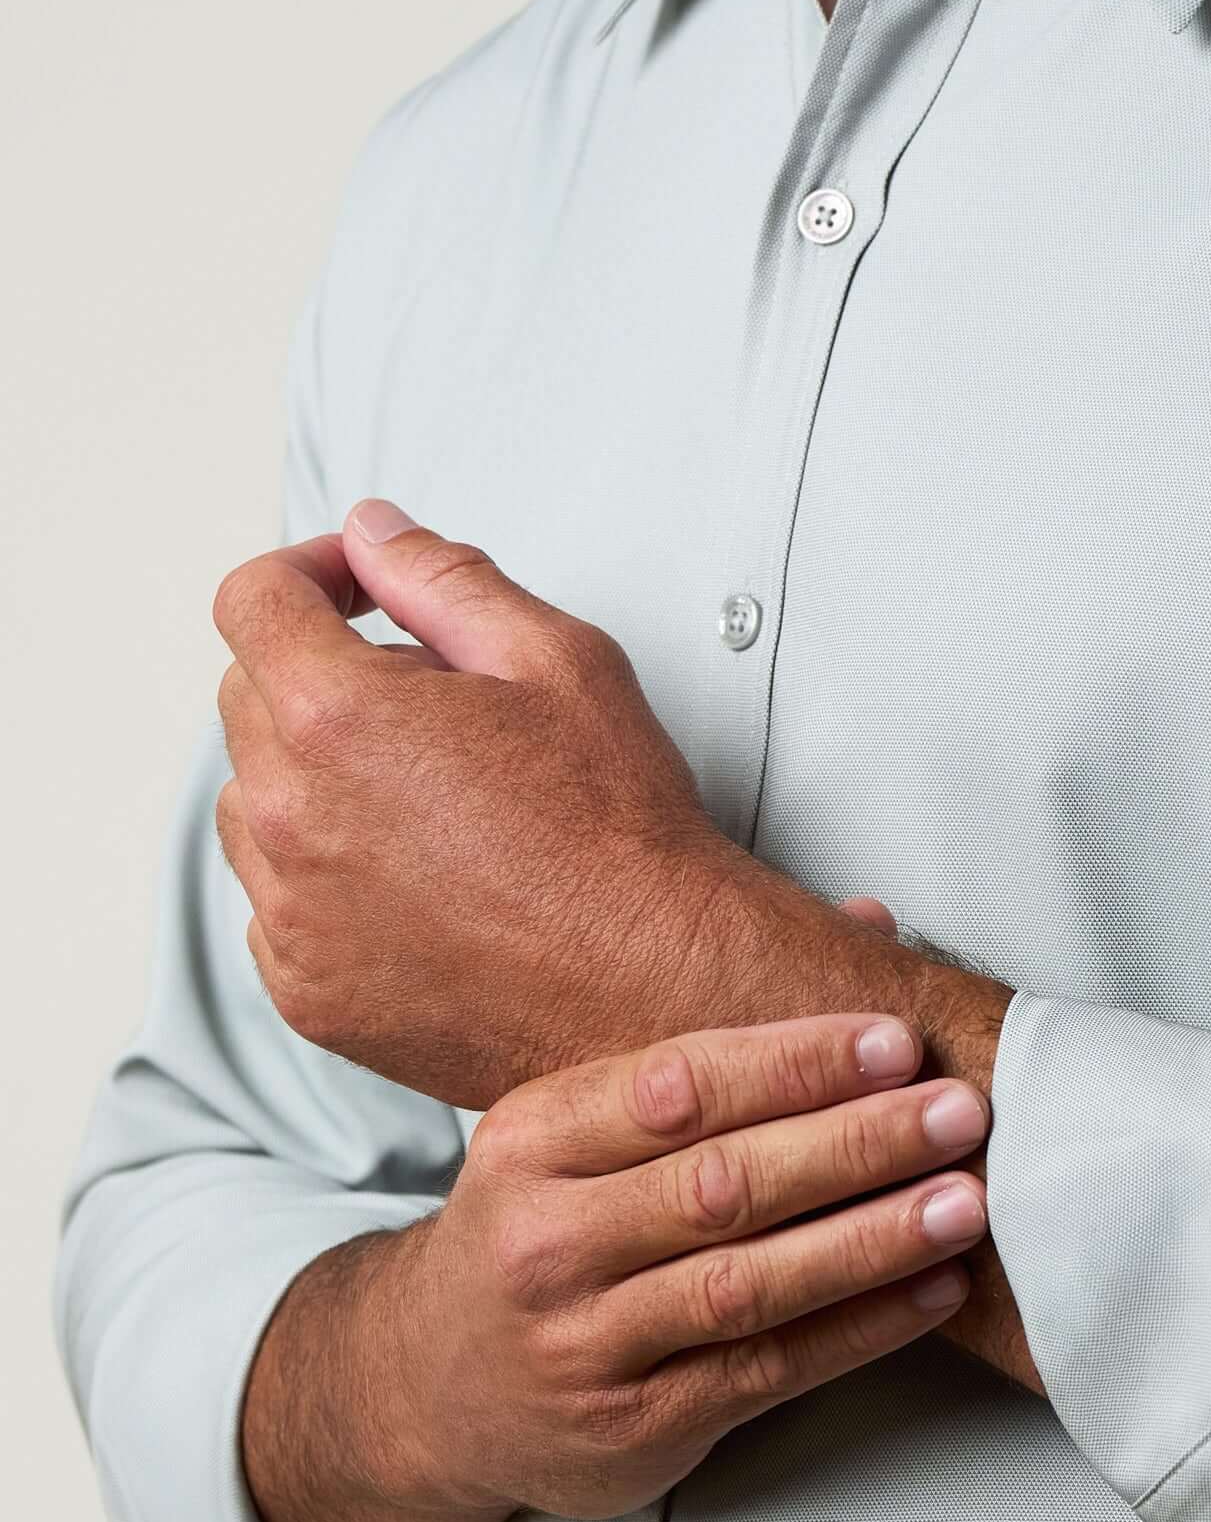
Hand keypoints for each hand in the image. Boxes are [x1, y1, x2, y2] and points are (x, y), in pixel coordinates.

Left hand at [213, 499, 766, 1108]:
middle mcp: (291, 816)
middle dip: (322, 678)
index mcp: (339, 717)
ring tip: (428, 804)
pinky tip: (424, 884)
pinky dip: (327, 880)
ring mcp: (291, 914)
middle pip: (246, 700)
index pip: (252, 602)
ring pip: (253, 808)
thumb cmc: (621, 828)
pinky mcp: (308, 989)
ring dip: (315, 782)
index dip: (304, 575)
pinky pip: (277, 907)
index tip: (352, 592)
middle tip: (433, 706)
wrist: (652, 983)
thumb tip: (373, 532)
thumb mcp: (561, 662)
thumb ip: (445, 579)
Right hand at [244, 1011, 992, 1521]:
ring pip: (747, 1284)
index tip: (895, 1040)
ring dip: (871, 1240)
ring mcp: (582, 1345)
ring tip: (967, 1202)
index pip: (675, 1087)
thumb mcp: (578, 1125)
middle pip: (720, 1184)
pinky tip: (933, 1291)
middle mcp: (545, 1241)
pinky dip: (858, 1330)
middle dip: (854, 1142)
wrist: (432, 1389)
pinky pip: (764, 1374)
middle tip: (958, 1110)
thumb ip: (720, 1036)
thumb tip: (872, 924)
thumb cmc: (547, 1222)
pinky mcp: (630, 1430)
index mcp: (531, 1137)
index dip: (792, 1062)